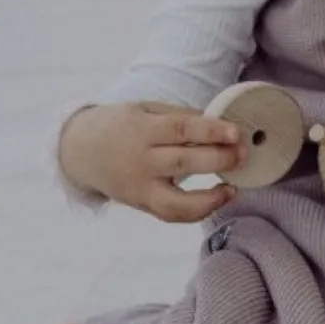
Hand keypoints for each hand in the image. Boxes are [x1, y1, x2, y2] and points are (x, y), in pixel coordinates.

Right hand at [59, 102, 245, 221]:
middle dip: (219, 159)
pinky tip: (220, 197)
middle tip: (243, 153)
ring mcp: (139, 187)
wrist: (81, 151)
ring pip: (176, 202)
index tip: (236, 132)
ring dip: (210, 197)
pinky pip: (172, 214)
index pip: (180, 129)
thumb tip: (221, 124)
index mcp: (141, 129)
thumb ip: (180, 117)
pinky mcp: (141, 204)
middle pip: (183, 163)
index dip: (211, 131)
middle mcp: (139, 160)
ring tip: (233, 186)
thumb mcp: (145, 109)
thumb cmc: (122, 126)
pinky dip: (198, 211)